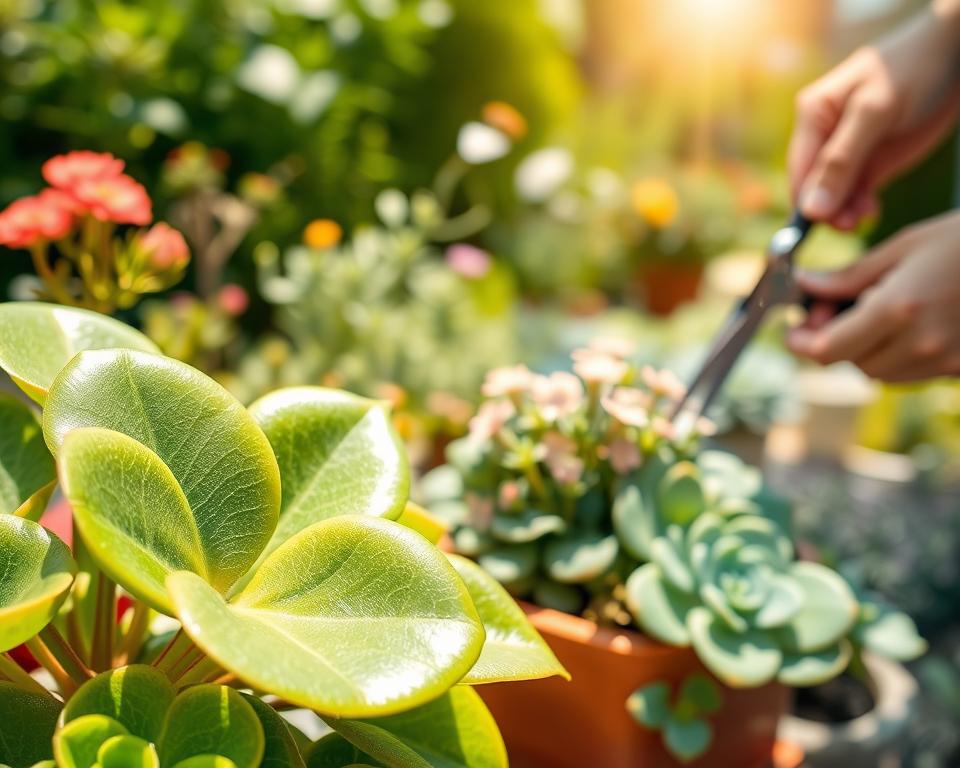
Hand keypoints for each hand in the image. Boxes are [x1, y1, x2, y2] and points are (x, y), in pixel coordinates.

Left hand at [787, 211, 959, 381]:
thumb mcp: (901, 248)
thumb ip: (848, 277)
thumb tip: (805, 286)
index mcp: (897, 310)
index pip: (828, 351)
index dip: (802, 344)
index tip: (793, 331)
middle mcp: (920, 343)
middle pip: (851, 364)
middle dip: (834, 341)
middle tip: (832, 309)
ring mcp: (944, 360)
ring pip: (879, 373)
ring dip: (865, 350)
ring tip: (876, 310)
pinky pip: (911, 373)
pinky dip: (896, 355)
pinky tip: (907, 323)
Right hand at [789, 0, 959, 229]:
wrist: (954, 56)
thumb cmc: (912, 69)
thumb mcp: (874, 113)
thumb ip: (841, 160)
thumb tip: (810, 208)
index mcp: (813, 115)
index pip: (799, 168)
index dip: (805, 199)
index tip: (819, 224)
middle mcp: (824, 135)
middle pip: (813, 185)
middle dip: (827, 207)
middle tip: (850, 224)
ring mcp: (847, 150)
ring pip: (834, 193)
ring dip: (844, 211)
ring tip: (865, 216)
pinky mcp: (870, 162)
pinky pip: (855, 192)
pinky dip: (860, 206)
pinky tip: (870, 211)